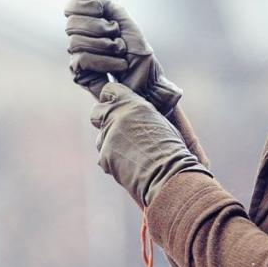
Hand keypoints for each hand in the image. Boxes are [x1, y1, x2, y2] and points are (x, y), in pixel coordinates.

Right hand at [64, 0, 181, 113]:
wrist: (148, 81)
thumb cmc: (140, 54)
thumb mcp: (126, 22)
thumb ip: (106, 4)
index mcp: (92, 23)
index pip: (71, 7)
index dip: (82, 5)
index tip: (99, 8)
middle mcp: (82, 38)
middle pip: (71, 23)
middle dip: (98, 27)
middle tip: (115, 34)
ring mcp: (79, 56)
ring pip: (76, 42)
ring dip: (105, 46)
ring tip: (120, 53)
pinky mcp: (80, 74)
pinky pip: (82, 59)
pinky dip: (104, 61)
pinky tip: (117, 66)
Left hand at [90, 82, 211, 208]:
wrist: (169, 176)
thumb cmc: (171, 150)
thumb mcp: (159, 122)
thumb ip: (140, 114)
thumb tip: (132, 113)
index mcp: (134, 104)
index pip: (109, 90)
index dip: (110, 98)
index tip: (114, 104)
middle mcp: (118, 116)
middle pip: (96, 112)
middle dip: (102, 119)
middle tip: (116, 130)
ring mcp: (109, 136)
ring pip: (100, 137)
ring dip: (110, 144)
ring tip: (131, 154)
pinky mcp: (104, 156)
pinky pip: (103, 157)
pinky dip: (112, 162)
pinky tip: (129, 167)